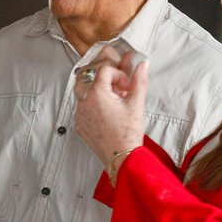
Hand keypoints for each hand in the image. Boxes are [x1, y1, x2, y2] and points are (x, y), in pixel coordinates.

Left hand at [73, 46, 147, 167]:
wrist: (121, 157)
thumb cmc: (128, 133)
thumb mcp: (136, 103)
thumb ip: (139, 80)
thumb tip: (142, 64)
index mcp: (97, 92)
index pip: (105, 69)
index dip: (119, 74)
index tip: (126, 87)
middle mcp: (84, 101)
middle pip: (93, 78)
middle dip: (108, 81)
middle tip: (121, 93)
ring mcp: (79, 113)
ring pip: (87, 92)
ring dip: (101, 93)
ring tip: (116, 105)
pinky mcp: (79, 124)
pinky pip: (84, 107)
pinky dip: (95, 106)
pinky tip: (108, 116)